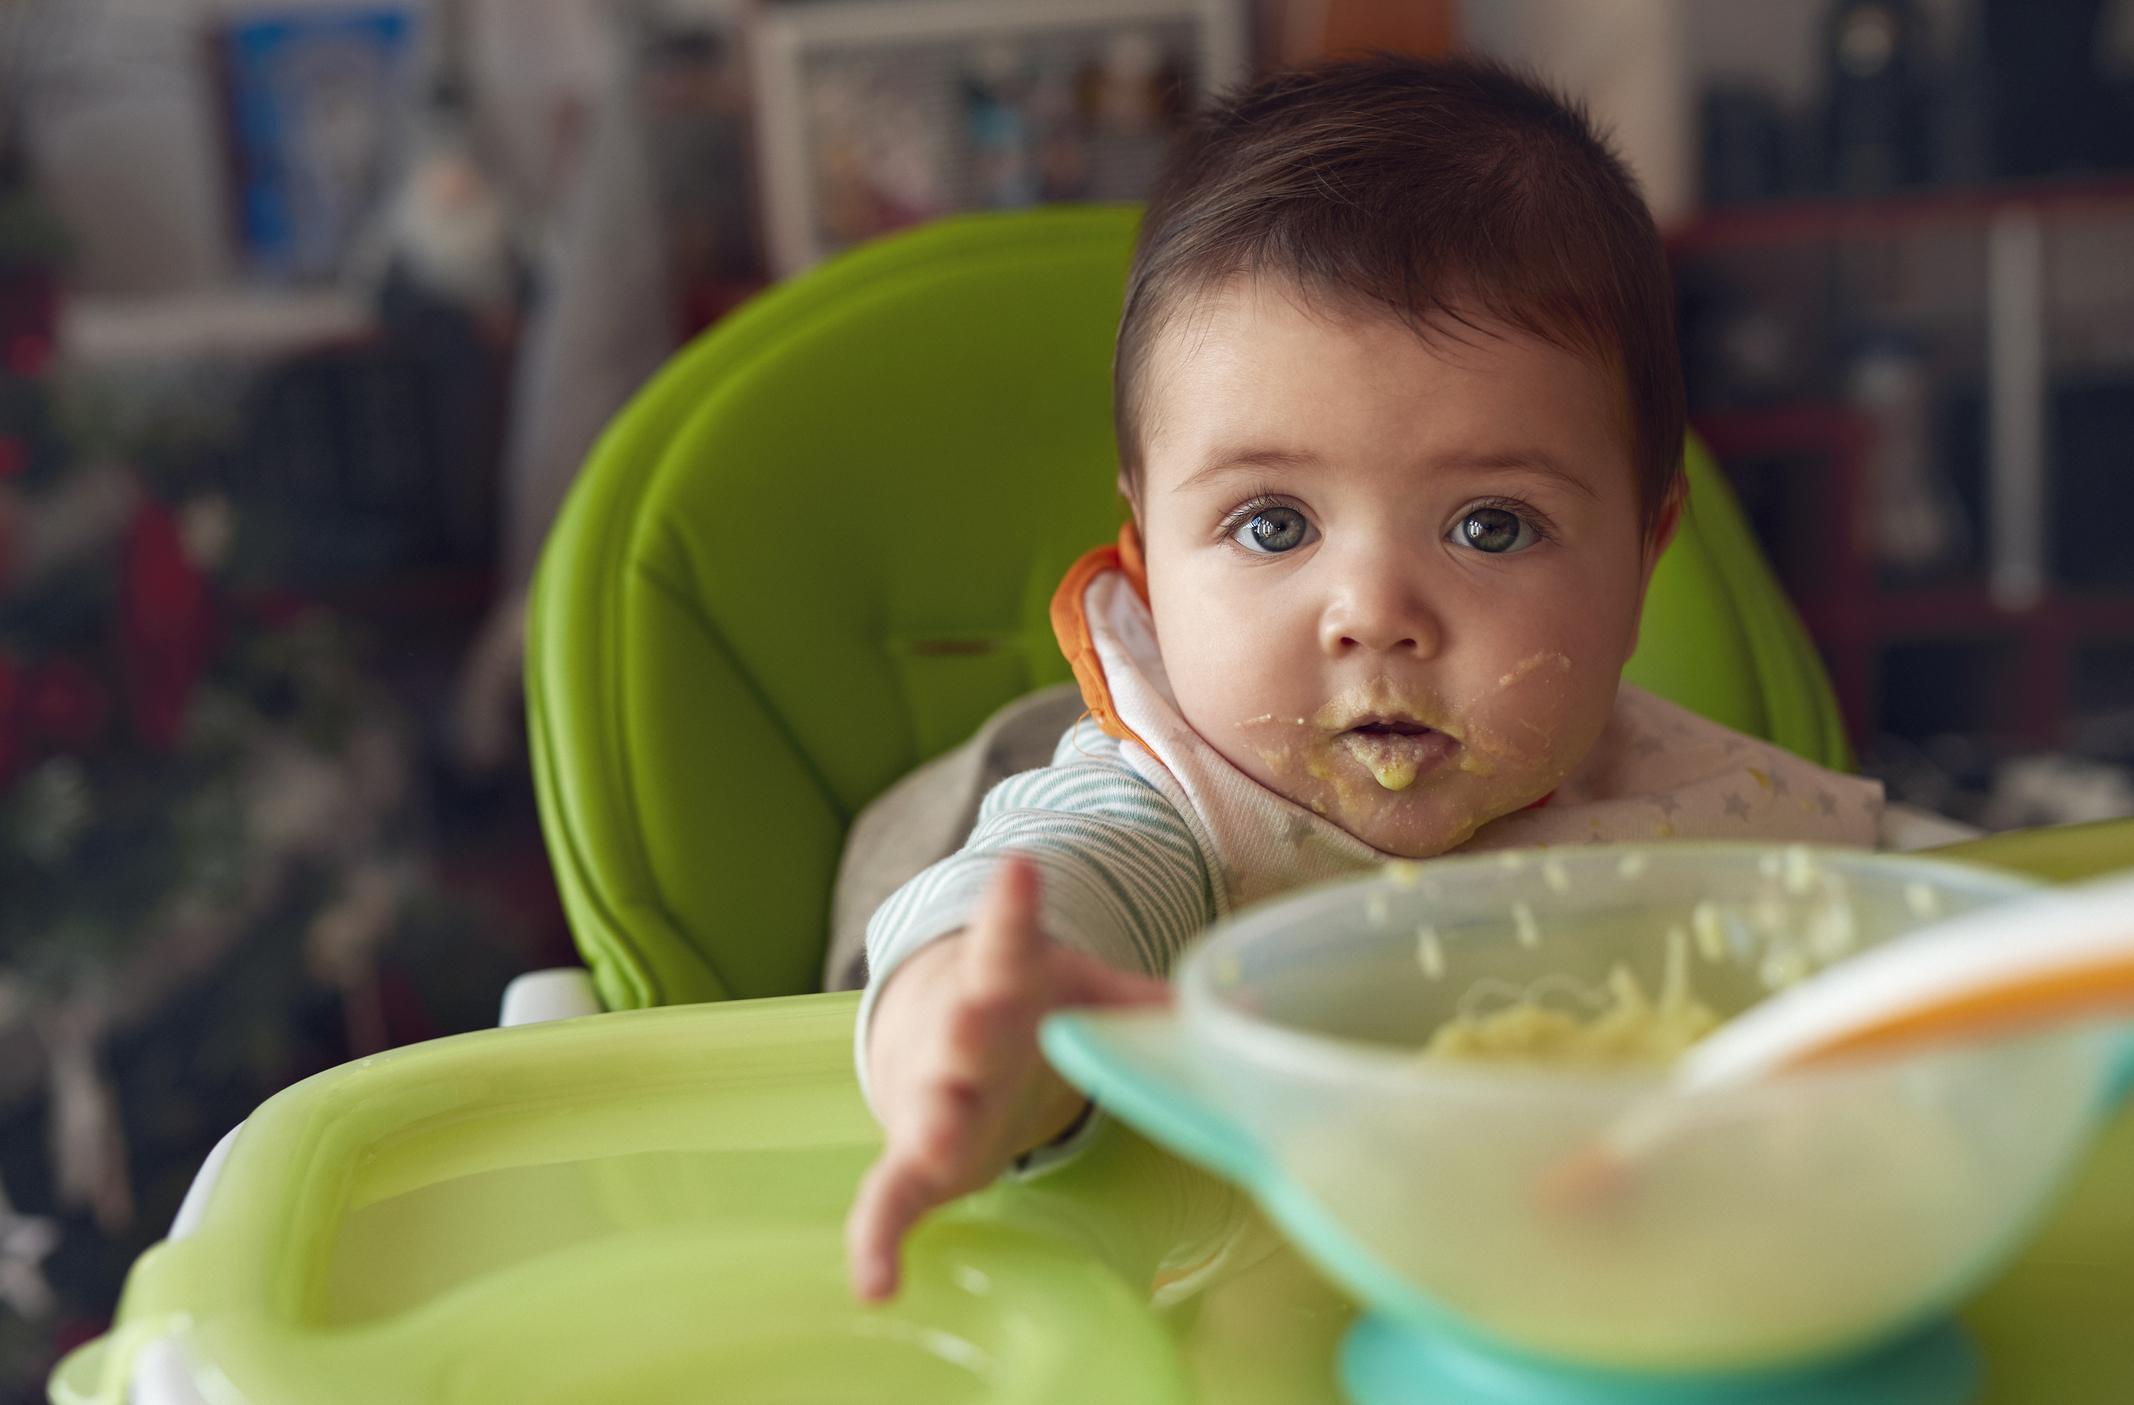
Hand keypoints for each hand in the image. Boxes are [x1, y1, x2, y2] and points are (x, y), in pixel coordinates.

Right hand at [844, 856, 1169, 1300]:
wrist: (928, 1039)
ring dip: (932, 1126)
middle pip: (965, 1031)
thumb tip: (1256, 1005)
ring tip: (934, 1144)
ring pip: (928, 1110)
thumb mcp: (1084, 993)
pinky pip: (889, 1201)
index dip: (1012, 907)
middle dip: (967, 1028)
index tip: (1018, 868)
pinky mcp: (910, 1160)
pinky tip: (876, 1283)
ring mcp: (931, 1099)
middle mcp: (961, 1037)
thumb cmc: (1024, 1013)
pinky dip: (878, 1241)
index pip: (1009, 940)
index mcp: (1005, 984)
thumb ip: (1155, 1003)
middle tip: (970, 1021)